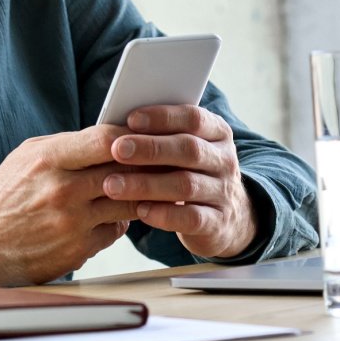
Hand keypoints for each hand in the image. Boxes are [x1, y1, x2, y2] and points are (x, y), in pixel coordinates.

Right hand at [0, 128, 140, 285]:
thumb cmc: (4, 196)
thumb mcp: (27, 157)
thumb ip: (69, 146)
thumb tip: (112, 136)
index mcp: (49, 159)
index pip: (106, 139)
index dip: (132, 136)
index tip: (144, 135)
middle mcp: (62, 190)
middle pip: (125, 171)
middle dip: (146, 165)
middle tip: (159, 161)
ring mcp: (71, 222)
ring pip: (128, 202)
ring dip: (139, 195)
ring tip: (144, 187)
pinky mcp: (77, 250)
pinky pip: (116, 230)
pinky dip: (119, 221)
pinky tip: (112, 213)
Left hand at [100, 105, 257, 258]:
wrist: (226, 217)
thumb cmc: (190, 173)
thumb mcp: (183, 149)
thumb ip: (160, 136)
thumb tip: (117, 126)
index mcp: (217, 133)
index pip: (194, 118)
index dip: (163, 117)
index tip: (131, 119)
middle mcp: (224, 160)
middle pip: (189, 149)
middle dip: (150, 149)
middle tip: (117, 150)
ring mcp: (224, 192)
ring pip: (186, 185)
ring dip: (146, 184)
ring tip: (113, 184)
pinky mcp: (218, 222)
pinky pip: (191, 218)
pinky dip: (164, 215)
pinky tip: (140, 211)